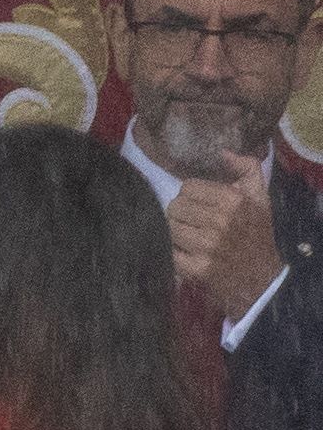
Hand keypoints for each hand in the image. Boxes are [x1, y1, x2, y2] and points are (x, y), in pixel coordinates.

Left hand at [171, 152, 283, 325]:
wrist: (260, 277)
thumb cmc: (257, 233)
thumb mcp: (260, 197)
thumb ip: (246, 168)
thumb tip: (223, 152)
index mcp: (233, 200)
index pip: (188, 187)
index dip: (191, 195)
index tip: (200, 204)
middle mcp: (220, 221)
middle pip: (174, 206)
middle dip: (181, 213)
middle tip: (194, 222)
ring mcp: (206, 245)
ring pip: (169, 227)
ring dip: (175, 232)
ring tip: (190, 237)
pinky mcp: (195, 267)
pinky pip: (168, 251)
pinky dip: (173, 251)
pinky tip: (186, 252)